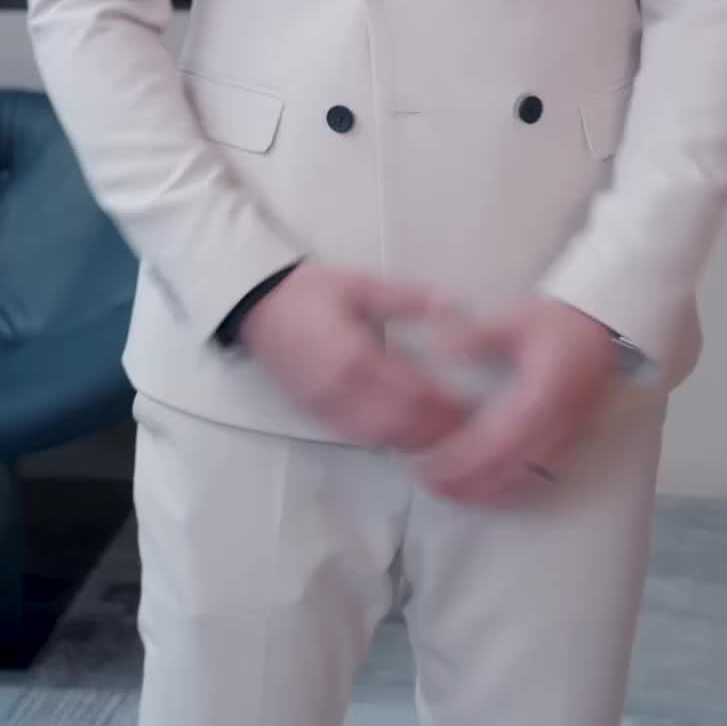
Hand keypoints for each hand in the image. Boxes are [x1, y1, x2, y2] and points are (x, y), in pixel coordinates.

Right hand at [239, 263, 474, 450]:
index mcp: (354, 358)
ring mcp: (327, 408)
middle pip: (399, 425)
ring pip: (381, 438)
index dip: (443, 405)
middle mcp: (341, 392)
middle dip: (435, 431)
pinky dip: (389, 441)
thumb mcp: (360, 284)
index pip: (410, 393)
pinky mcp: (317, 415)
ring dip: (415, 441)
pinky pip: (360, 437)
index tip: (472, 408)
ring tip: (448, 439)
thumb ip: (405, 297)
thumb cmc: (308, 292)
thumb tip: (449, 304)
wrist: (254, 306)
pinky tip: (409, 437)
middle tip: (470, 431)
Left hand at [408, 297, 617, 506]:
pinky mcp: (572, 441)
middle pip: (510, 467)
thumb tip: (442, 346)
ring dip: (490, 492)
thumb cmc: (559, 324)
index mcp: (543, 394)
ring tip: (455, 495)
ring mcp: (568, 436)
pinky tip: (493, 492)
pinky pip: (543, 477)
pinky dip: (514, 489)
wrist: (602, 328)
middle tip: (435, 486)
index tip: (434, 466)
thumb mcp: (517, 319)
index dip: (465, 459)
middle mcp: (558, 422)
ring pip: (528, 478)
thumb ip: (479, 335)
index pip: (499, 438)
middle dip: (471, 483)